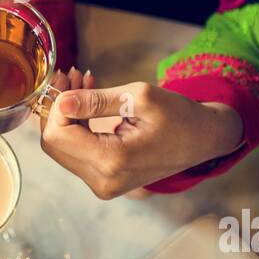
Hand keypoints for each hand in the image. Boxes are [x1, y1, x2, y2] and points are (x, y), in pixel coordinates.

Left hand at [39, 75, 242, 198]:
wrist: (203, 140)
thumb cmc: (179, 116)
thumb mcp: (139, 98)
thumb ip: (96, 101)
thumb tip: (61, 101)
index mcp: (112, 161)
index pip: (57, 136)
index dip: (56, 106)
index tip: (70, 79)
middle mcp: (103, 180)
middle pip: (55, 144)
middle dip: (57, 107)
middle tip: (72, 75)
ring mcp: (103, 184)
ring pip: (63, 148)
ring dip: (66, 114)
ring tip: (81, 81)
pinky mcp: (105, 180)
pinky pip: (77, 152)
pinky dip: (77, 125)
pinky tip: (87, 100)